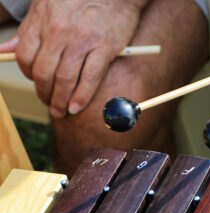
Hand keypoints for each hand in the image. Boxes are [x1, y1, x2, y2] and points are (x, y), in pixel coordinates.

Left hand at [0, 0, 146, 117]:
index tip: (36, 83)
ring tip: (61, 110)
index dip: (28, 75)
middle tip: (48, 102)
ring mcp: (83, 42)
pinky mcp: (105, 49)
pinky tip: (77, 106)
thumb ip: (26, 30)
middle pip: (44, 72)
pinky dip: (82, 97)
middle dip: (44, 93)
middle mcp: (59, 33)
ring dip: (61, 100)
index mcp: (43, 21)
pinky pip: (90, 79)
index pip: (25, 57)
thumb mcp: (45, 6)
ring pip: (65, 79)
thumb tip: (2, 50)